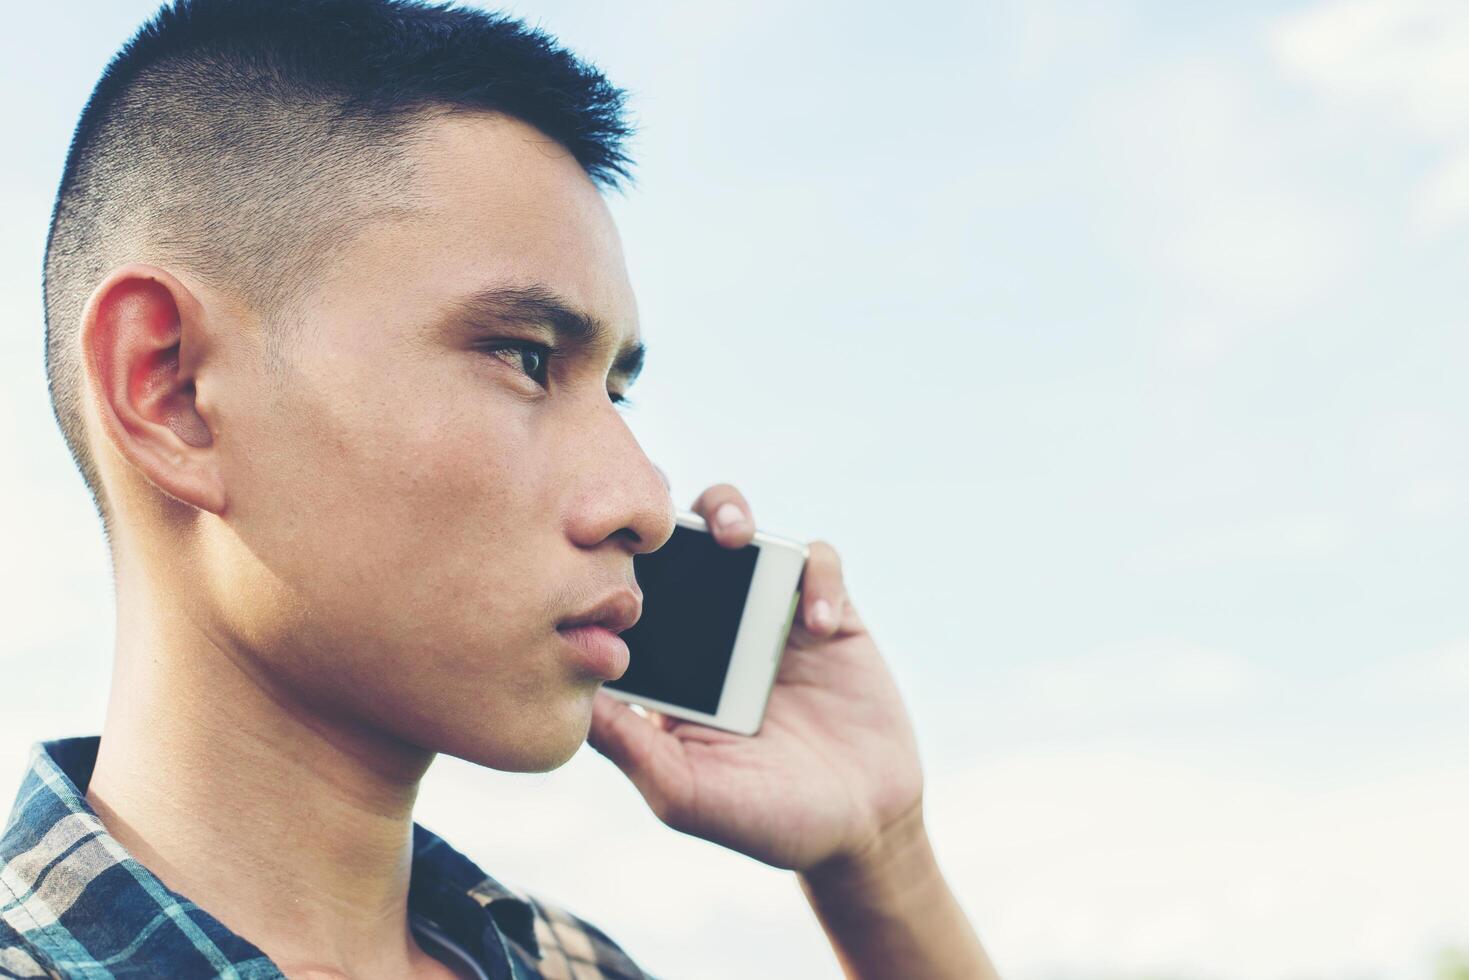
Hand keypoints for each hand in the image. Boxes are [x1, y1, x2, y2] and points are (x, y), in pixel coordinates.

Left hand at [587, 484, 923, 871]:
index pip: (630, 597)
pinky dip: (817, 577)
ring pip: (743, 531)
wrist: (861, 827)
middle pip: (679, 544)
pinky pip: (820, 563)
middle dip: (664, 518)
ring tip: (732, 534)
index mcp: (672, 666)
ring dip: (731, 512)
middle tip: (660, 522)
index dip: (612, 567)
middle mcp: (714, 629)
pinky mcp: (832, 613)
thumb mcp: (684, 791)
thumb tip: (568, 695)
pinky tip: (816, 623)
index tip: (600, 557)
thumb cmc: (765, 819)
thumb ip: (628, 746)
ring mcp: (772, 614)